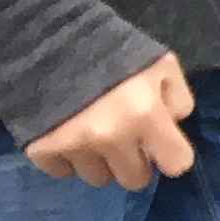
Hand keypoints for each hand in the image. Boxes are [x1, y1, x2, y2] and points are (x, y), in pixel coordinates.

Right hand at [26, 52, 196, 190]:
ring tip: (93, 132)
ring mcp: (74, 146)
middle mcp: (111, 137)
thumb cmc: (113, 50)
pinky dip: (67, 159)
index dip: (171, 154)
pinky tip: (67, 134)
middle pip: (135, 180)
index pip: (177, 164)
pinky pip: (62, 173)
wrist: (47, 40)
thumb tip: (173, 128)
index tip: (160, 144)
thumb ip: (177, 99)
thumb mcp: (162, 64)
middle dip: (134, 161)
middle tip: (125, 138)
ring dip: (100, 161)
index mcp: (146, 114)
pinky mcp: (41, 150)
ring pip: (98, 178)